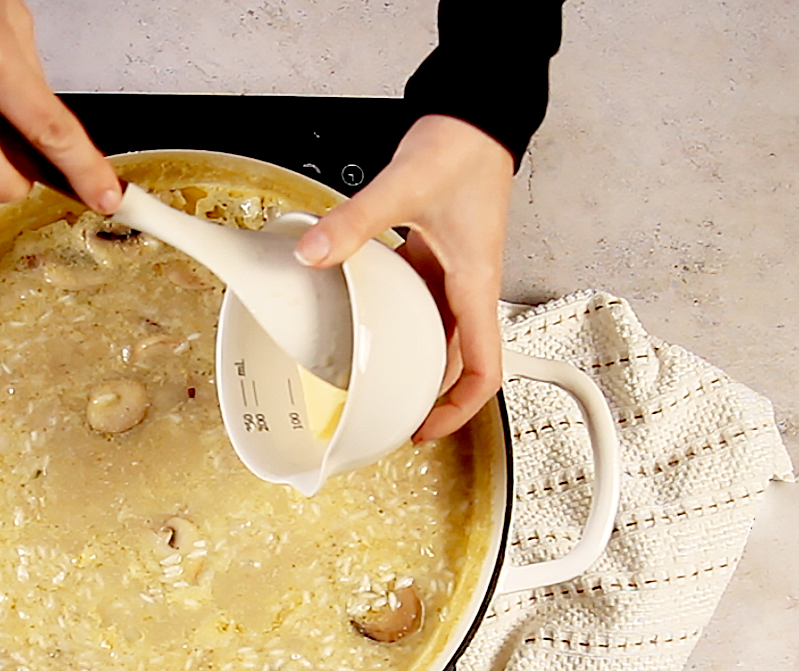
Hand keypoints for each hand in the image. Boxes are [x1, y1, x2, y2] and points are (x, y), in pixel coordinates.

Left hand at [293, 114, 515, 440]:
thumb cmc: (464, 148)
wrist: (476, 113)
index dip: (459, 409)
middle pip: (458, 361)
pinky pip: (422, 301)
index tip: (424, 428)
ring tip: (375, 381)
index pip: (484, 368)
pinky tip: (365, 317)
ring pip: (438, 333)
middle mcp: (469, 284)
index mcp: (476, 283)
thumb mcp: (404, 188)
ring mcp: (454, 271)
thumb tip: (314, 252)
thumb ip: (355, 222)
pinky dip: (398, 319)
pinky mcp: (437, 253)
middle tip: (389, 417)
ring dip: (412, 360)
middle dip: (428, 395)